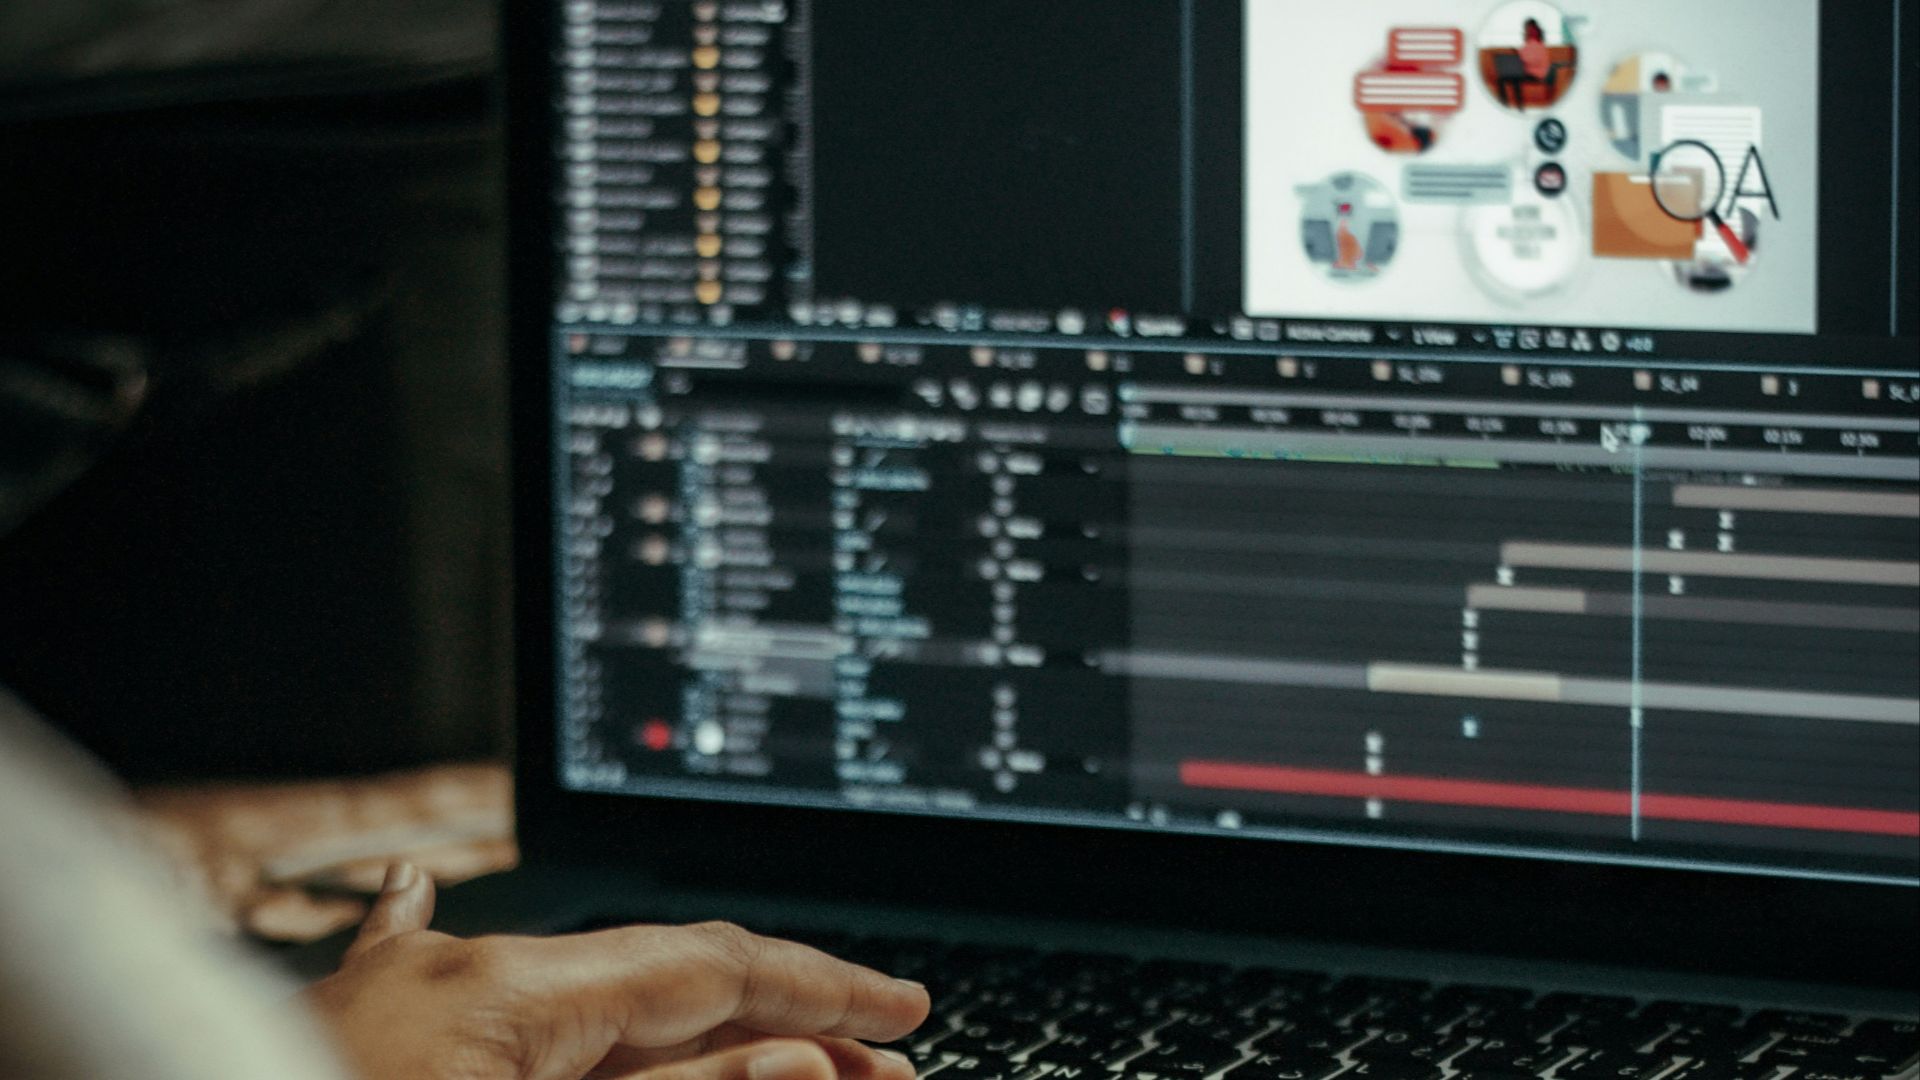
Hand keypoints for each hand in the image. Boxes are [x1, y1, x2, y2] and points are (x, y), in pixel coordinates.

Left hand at [304, 863, 930, 1079]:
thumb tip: (796, 1066)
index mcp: (497, 992)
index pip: (704, 965)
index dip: (821, 988)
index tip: (903, 1010)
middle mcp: (449, 974)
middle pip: (653, 985)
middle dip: (776, 1029)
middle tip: (879, 1070)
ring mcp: (402, 1005)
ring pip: (584, 1008)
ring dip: (690, 1040)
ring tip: (788, 1070)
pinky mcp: (370, 1039)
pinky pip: (471, 1004)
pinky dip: (516, 995)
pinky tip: (476, 920)